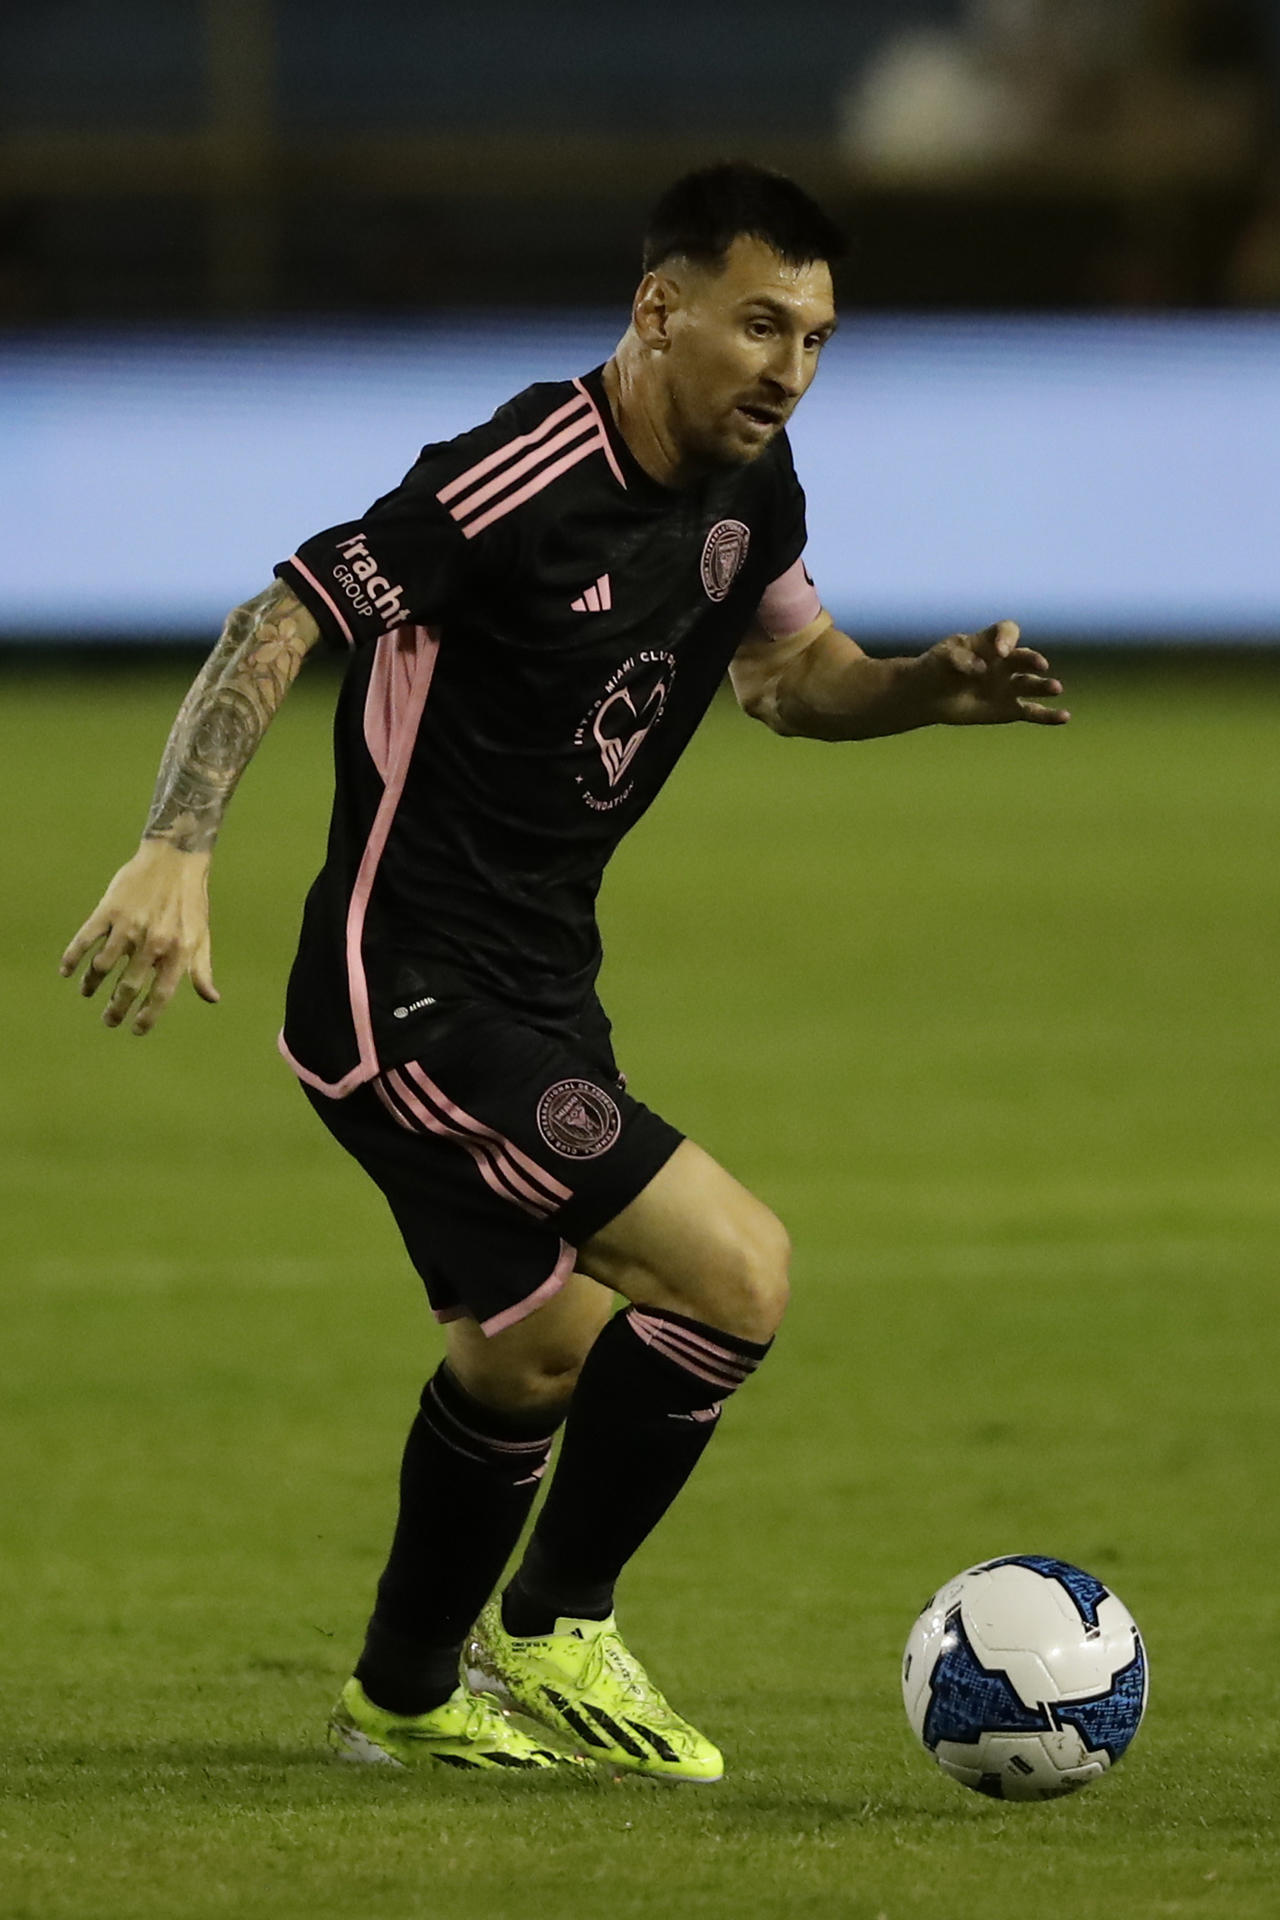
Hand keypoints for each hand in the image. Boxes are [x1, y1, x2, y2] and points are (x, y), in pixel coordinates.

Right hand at [60, 840, 218, 1034]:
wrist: (174, 860)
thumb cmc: (190, 903)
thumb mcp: (200, 936)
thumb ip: (201, 970)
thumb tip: (211, 999)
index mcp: (178, 951)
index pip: (161, 995)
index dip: (148, 1017)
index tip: (136, 1030)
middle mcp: (153, 942)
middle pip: (128, 987)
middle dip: (116, 1009)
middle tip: (109, 1020)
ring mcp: (128, 926)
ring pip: (102, 966)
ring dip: (92, 985)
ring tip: (88, 993)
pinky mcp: (109, 910)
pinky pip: (85, 939)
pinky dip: (72, 957)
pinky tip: (66, 971)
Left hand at [927, 622, 1069, 727]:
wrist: (926, 695)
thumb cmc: (934, 669)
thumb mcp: (942, 658)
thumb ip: (961, 660)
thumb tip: (982, 670)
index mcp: (989, 643)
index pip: (1007, 632)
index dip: (1008, 639)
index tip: (1000, 651)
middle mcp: (1005, 663)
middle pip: (1024, 658)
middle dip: (1032, 661)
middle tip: (1040, 665)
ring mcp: (1009, 686)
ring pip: (1032, 685)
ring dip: (1045, 686)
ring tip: (1056, 688)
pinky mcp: (1010, 709)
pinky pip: (1032, 712)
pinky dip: (1048, 715)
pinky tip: (1064, 718)